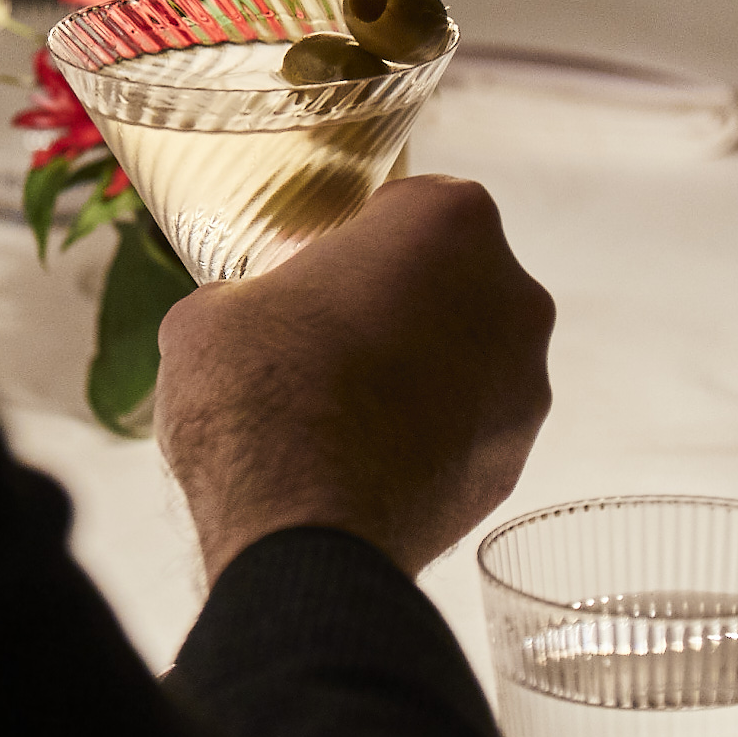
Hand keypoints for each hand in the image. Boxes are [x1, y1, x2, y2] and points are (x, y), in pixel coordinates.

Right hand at [155, 177, 554, 578]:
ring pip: (469, 357)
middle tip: (332, 341)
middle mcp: (513, 293)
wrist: (301, 531)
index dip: (363, 238)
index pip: (412, 205)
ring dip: (423, 371)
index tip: (326, 272)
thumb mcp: (212, 312)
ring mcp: (525, 383)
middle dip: (402, 304)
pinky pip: (470, 429)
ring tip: (347, 410)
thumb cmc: (260, 397)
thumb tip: (244, 317)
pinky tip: (369, 459)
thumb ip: (251, 294)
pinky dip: (432, 437)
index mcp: (449, 222)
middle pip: (454, 281)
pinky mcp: (517, 460)